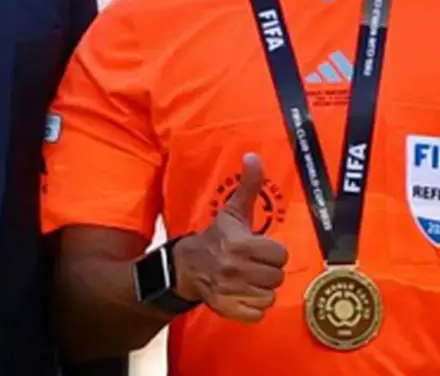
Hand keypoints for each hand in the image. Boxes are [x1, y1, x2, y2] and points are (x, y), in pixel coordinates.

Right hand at [172, 154, 288, 322]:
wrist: (187, 266)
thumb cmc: (217, 237)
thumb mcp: (232, 211)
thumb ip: (248, 186)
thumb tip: (254, 156)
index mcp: (240, 245)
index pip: (280, 254)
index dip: (271, 251)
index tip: (257, 248)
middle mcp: (236, 269)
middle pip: (277, 276)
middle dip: (267, 270)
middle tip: (252, 264)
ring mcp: (233, 291)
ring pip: (270, 295)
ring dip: (261, 288)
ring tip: (247, 278)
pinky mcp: (230, 309)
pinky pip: (259, 312)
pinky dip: (253, 306)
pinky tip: (242, 293)